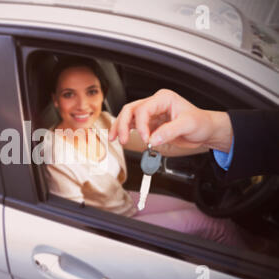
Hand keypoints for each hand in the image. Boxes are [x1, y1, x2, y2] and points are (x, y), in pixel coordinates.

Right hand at [109, 89, 233, 152]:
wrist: (205, 130)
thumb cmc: (201, 123)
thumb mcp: (188, 125)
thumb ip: (170, 131)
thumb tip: (153, 139)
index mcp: (163, 98)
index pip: (144, 109)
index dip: (141, 125)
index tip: (146, 139)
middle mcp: (155, 103)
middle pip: (130, 110)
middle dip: (123, 124)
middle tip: (122, 139)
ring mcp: (150, 113)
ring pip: (128, 116)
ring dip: (119, 127)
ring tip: (115, 139)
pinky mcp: (149, 123)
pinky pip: (132, 125)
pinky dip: (124, 131)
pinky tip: (120, 138)